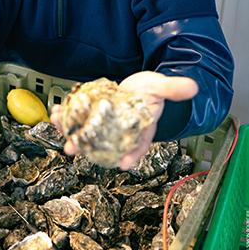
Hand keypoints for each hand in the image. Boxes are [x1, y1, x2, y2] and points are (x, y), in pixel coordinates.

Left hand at [50, 71, 197, 169]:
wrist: (140, 87)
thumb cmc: (151, 92)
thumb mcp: (162, 87)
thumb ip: (174, 89)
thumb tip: (193, 86)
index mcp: (140, 130)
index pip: (138, 144)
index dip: (132, 154)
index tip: (124, 163)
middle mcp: (120, 132)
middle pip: (105, 143)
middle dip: (89, 147)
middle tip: (74, 149)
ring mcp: (105, 125)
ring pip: (88, 134)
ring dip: (72, 134)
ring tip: (59, 134)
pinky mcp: (93, 116)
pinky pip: (79, 119)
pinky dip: (66, 118)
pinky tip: (55, 114)